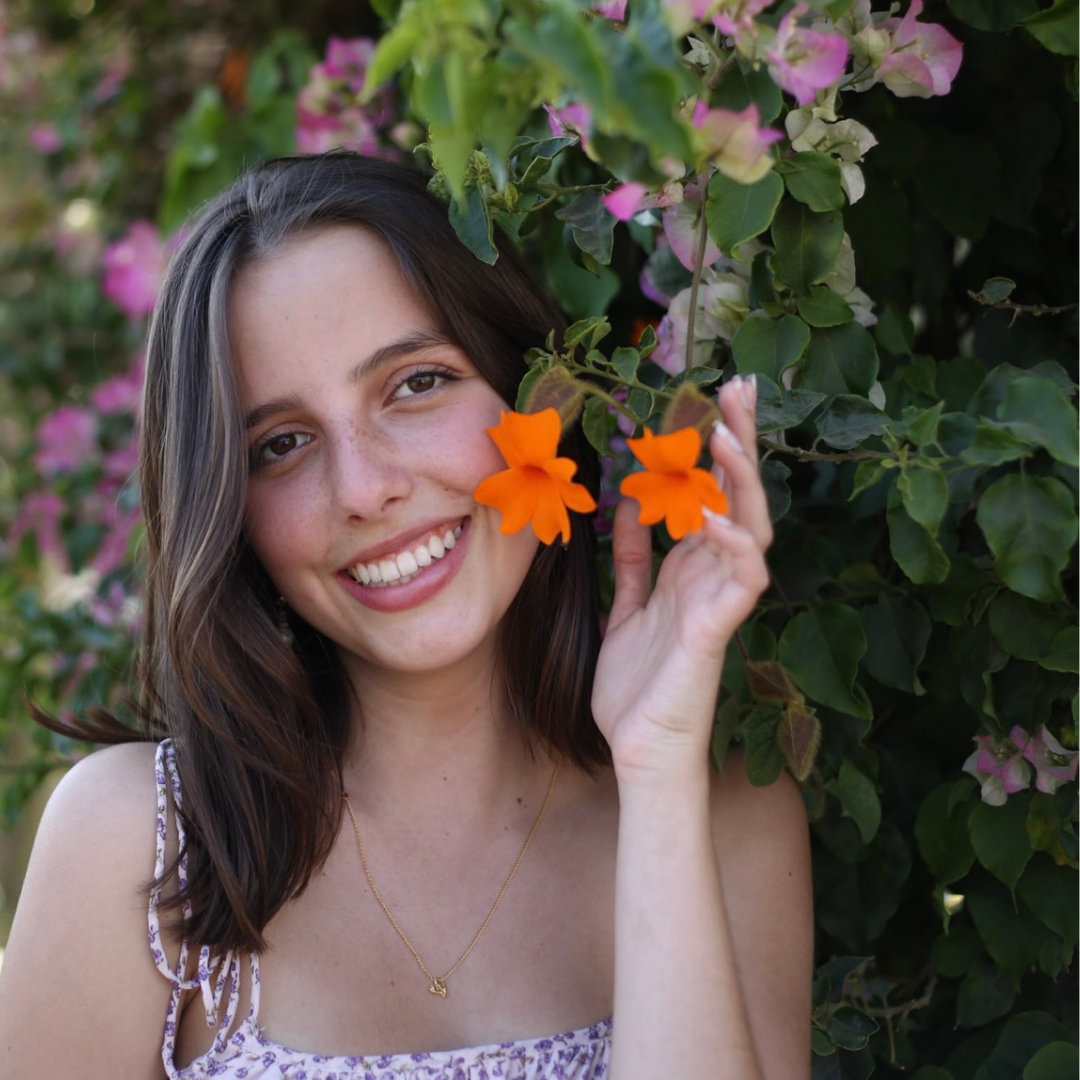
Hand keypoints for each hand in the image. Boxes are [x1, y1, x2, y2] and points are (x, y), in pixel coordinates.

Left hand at [591, 375, 771, 783]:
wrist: (640, 750)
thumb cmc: (638, 685)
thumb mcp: (626, 606)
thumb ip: (631, 558)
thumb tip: (628, 506)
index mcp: (692, 569)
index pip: (711, 492)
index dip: (714, 447)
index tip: (711, 398)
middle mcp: (714, 577)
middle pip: (738, 496)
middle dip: (741, 442)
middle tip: (738, 387)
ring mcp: (721, 603)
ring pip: (750, 528)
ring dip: (741, 481)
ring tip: (729, 433)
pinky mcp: (717, 633)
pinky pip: (740, 583)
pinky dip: (732, 547)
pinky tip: (712, 516)